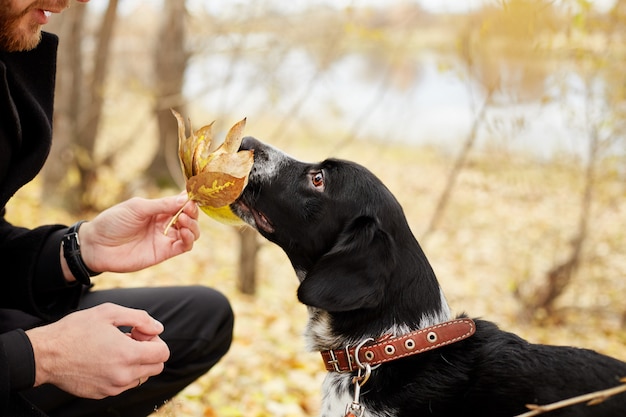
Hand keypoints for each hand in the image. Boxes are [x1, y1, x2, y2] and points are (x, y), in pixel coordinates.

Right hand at [26, 303, 169, 398]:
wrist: (45, 354)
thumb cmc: (76, 330)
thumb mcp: (109, 312)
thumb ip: (140, 319)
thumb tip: (158, 328)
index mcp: (128, 354)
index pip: (163, 353)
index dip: (155, 340)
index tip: (139, 333)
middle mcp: (123, 375)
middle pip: (156, 367)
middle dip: (149, 352)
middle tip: (130, 339)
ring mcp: (113, 387)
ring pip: (142, 377)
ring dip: (137, 363)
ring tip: (116, 349)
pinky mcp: (102, 394)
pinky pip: (124, 385)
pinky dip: (123, 372)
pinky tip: (105, 359)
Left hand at [76, 193, 199, 273]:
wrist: (96, 245)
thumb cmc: (112, 222)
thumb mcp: (137, 208)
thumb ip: (161, 204)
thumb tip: (184, 199)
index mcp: (158, 209)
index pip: (181, 203)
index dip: (189, 200)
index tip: (191, 198)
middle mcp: (164, 223)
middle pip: (190, 218)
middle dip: (193, 213)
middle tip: (188, 210)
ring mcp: (165, 238)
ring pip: (191, 233)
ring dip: (193, 226)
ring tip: (184, 221)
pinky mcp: (163, 253)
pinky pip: (183, 246)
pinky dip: (189, 239)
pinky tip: (184, 233)